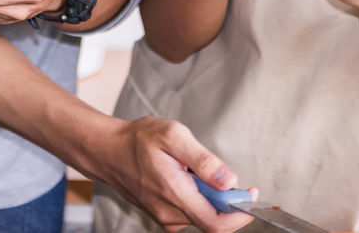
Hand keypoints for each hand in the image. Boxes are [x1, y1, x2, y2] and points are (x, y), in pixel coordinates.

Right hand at [87, 116, 256, 232]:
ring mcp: (164, 217)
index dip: (240, 214)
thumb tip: (228, 180)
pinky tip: (185, 179)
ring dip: (209, 198)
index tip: (250, 195)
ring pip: (202, 216)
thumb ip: (203, 160)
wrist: (108, 150)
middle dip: (225, 200)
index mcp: (174, 193)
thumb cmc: (137, 140)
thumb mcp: (173, 135)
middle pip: (212, 220)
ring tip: (193, 171)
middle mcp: (169, 213)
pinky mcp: (163, 215)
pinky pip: (190, 213)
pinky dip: (198, 199)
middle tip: (220, 174)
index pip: (216, 223)